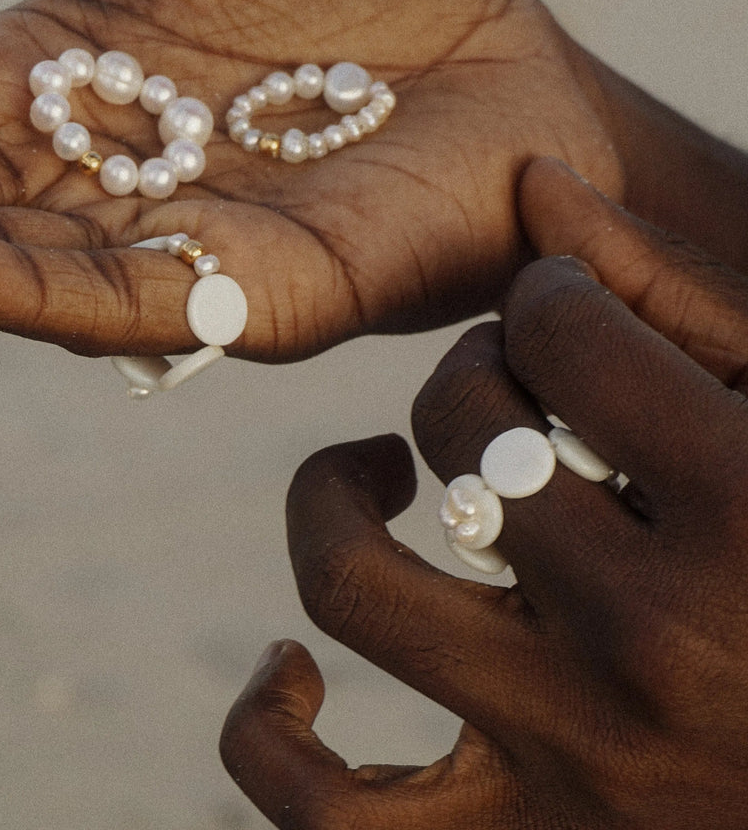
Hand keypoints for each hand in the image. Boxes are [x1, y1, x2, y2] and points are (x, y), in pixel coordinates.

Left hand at [220, 161, 747, 826]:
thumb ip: (681, 293)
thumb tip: (537, 181)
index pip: (564, 329)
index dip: (553, 299)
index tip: (568, 320)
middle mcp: (652, 644)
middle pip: (461, 431)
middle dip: (473, 375)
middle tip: (510, 391)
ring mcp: (570, 762)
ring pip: (353, 586)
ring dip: (330, 497)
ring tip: (371, 468)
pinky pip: (321, 817)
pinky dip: (267, 733)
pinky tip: (290, 666)